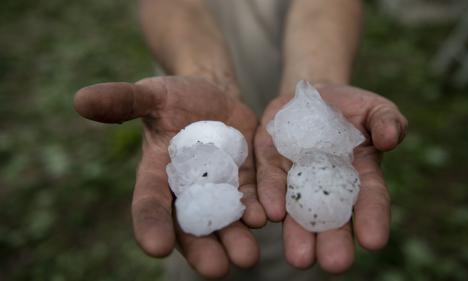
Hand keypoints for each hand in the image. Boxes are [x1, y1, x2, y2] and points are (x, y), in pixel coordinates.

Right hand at [74, 76, 265, 277]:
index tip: (155, 247)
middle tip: (216, 269)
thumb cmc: (174, 98)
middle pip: (191, 227)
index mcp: (157, 176)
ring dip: (236, 238)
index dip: (150, 225)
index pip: (149, 205)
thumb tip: (80, 99)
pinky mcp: (246, 181)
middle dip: (203, 249)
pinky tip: (265, 217)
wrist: (213, 97)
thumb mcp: (151, 95)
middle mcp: (187, 191)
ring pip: (225, 221)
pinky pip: (252, 199)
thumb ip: (122, 101)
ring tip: (247, 255)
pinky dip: (258, 210)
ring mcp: (219, 189)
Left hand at [255, 84, 407, 272]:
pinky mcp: (270, 164)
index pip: (369, 199)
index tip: (374, 241)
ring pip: (297, 210)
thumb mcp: (374, 108)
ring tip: (300, 258)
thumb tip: (390, 138)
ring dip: (298, 233)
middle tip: (334, 263)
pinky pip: (268, 182)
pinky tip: (270, 214)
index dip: (373, 218)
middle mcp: (327, 184)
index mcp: (359, 174)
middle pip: (332, 216)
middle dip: (334, 240)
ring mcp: (297, 177)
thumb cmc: (350, 107)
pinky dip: (269, 198)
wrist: (310, 95)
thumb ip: (386, 121)